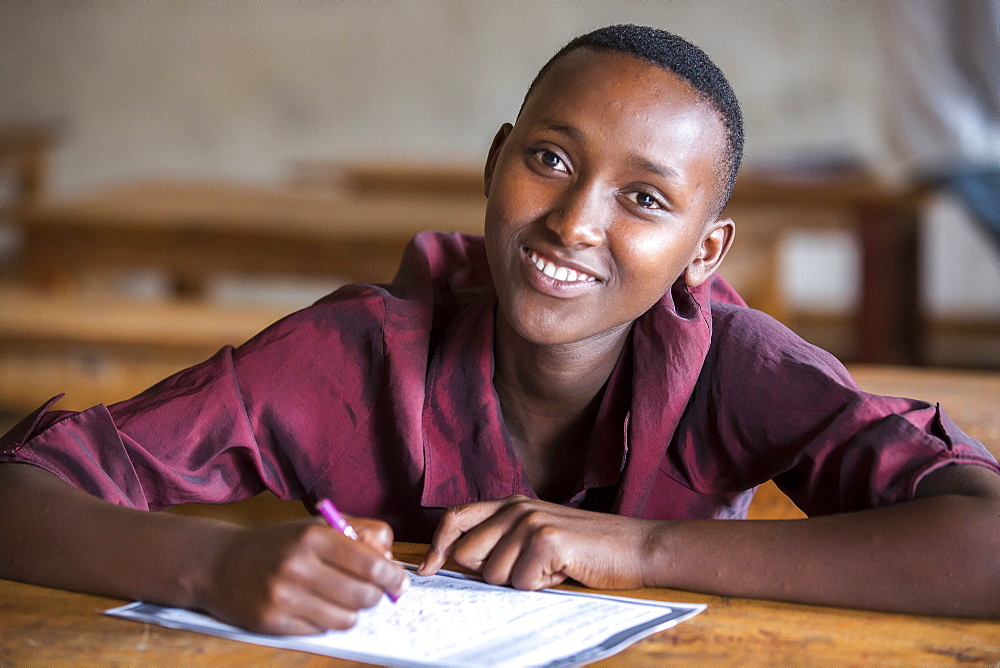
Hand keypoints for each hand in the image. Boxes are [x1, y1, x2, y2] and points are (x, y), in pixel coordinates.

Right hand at [201, 516, 407, 634]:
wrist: (219, 563)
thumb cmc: (278, 544)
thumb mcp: (316, 526)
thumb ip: (360, 534)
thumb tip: (391, 562)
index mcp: (313, 537)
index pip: (371, 564)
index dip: (392, 577)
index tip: (398, 581)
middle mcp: (297, 566)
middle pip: (363, 595)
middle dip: (374, 596)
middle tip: (370, 592)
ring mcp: (283, 597)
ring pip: (346, 619)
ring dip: (352, 612)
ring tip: (342, 599)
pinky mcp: (272, 623)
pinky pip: (320, 630)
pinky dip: (325, 621)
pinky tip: (313, 606)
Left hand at [417, 495, 652, 590]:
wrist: (638, 548)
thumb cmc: (587, 550)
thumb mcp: (538, 536)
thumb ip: (501, 541)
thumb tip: (454, 563)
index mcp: (510, 504)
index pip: (454, 519)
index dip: (437, 547)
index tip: (426, 570)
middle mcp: (516, 508)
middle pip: (467, 555)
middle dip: (491, 574)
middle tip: (530, 569)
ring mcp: (531, 522)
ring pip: (493, 575)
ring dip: (521, 583)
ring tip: (552, 569)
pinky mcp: (547, 541)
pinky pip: (521, 583)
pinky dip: (542, 587)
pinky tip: (563, 572)